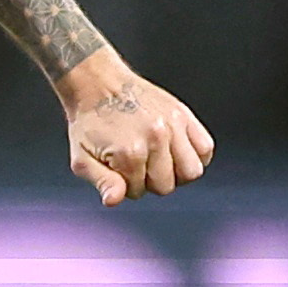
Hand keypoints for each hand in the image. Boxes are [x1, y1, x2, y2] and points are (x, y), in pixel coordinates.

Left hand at [57, 51, 215, 205]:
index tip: (118, 169)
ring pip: (192, 171)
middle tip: (137, 164)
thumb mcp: (82, 158)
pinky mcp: (184, 114)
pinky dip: (196, 156)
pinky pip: (206, 147)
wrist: (98, 85)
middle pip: (167, 186)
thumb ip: (102, 182)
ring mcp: (173, 125)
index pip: (139, 192)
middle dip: (150, 181)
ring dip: (176, 172)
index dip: (126, 185)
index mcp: (130, 152)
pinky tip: (177, 153)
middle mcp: (156, 139)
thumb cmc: (89, 123)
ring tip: (160, 161)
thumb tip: (114, 201)